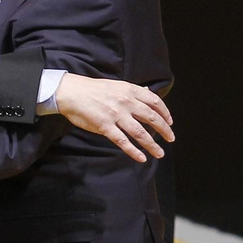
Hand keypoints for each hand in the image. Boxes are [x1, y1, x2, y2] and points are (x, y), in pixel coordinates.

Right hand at [55, 74, 174, 162]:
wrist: (71, 92)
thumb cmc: (92, 89)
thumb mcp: (116, 85)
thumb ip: (132, 91)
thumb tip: (147, 92)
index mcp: (130, 90)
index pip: (155, 102)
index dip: (165, 113)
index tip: (170, 122)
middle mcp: (126, 102)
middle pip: (152, 118)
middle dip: (164, 130)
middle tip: (170, 138)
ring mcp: (116, 115)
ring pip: (140, 132)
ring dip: (152, 145)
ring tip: (159, 153)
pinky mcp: (105, 126)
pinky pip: (123, 141)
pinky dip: (134, 151)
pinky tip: (141, 158)